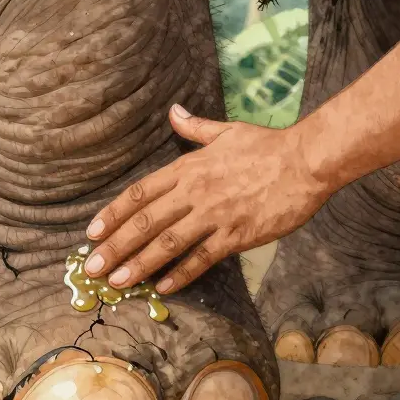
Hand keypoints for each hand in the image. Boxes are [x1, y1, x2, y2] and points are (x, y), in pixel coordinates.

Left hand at [82, 104, 335, 293]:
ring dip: (140, 263)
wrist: (306, 161)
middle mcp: (195, 192)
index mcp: (188, 168)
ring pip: (168, 243)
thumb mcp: (226, 132)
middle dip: (116, 246)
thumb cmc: (267, 146)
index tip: (92, 232)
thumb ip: (194, 128)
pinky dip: (181, 274)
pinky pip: (202, 258)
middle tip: (93, 267)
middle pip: (146, 221)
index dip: (114, 213)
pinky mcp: (237, 235)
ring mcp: (215, 215)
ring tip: (117, 281)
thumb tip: (173, 112)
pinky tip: (162, 287)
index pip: (140, 193)